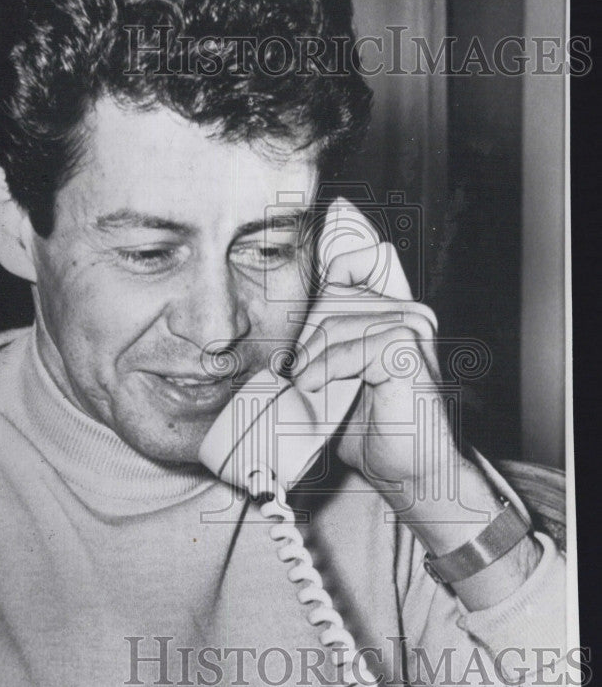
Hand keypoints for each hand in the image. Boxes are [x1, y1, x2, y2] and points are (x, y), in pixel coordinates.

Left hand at [292, 199, 457, 498]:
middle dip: (303, 343)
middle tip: (298, 378)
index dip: (329, 244)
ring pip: (334, 328)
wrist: (409, 473)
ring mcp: (410, 326)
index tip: (303, 213)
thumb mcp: (332, 378)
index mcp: (389, 309)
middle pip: (327, 305)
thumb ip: (317, 343)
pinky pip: (348, 349)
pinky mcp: (407, 350)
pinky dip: (325, 373)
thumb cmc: (369, 428)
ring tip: (310, 393)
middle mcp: (404, 309)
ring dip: (311, 365)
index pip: (348, 262)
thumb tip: (276, 331)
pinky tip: (318, 391)